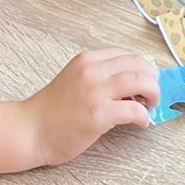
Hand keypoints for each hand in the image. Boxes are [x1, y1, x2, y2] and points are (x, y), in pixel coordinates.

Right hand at [25, 48, 160, 166]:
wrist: (31, 130)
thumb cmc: (53, 109)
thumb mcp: (76, 79)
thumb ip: (100, 76)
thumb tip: (134, 84)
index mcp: (87, 59)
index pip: (128, 55)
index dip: (144, 68)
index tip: (147, 82)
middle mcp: (92, 71)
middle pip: (139, 64)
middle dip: (153, 80)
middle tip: (153, 95)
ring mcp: (95, 91)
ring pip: (142, 81)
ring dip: (154, 94)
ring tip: (150, 106)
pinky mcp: (98, 114)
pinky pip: (135, 110)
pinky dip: (144, 116)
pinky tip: (142, 123)